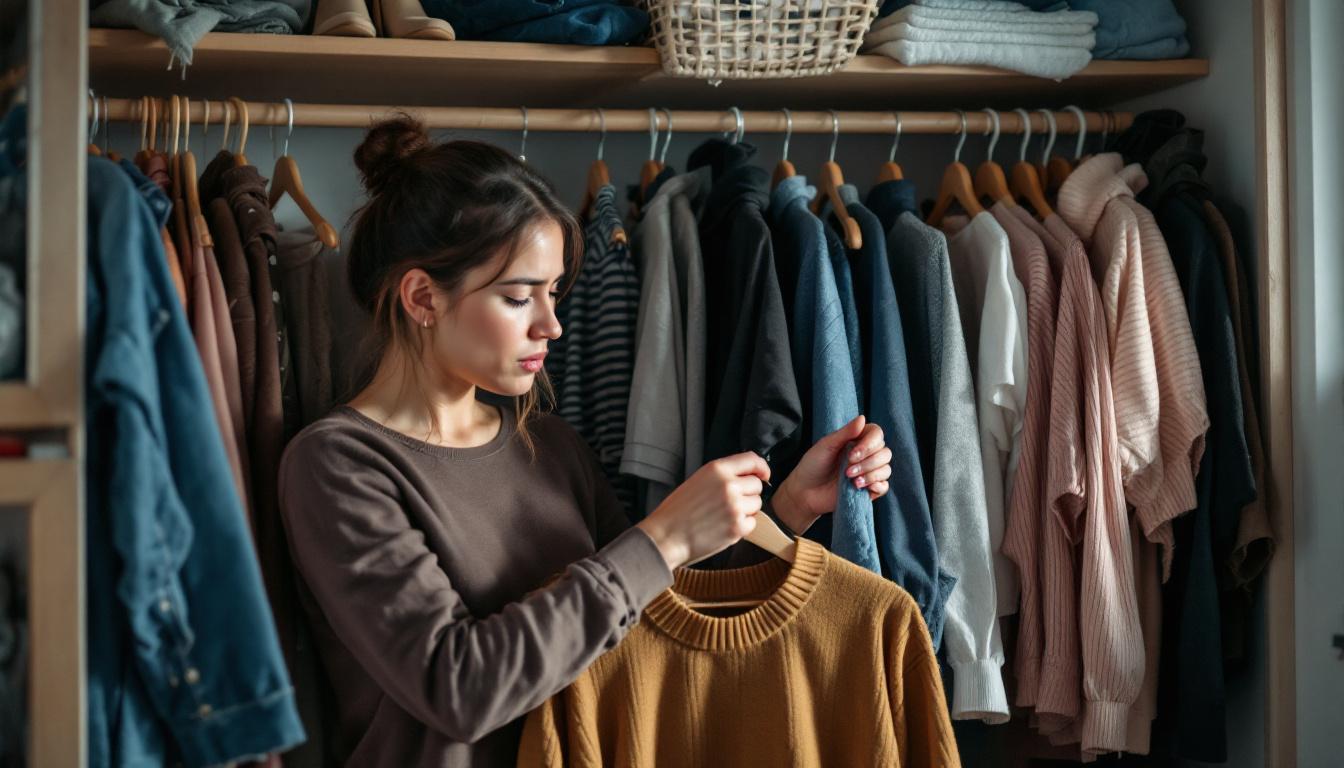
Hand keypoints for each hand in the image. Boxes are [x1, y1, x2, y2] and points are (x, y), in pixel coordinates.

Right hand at [635, 452, 770, 569]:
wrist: (666, 536)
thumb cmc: (677, 511)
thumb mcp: (698, 480)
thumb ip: (722, 476)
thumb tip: (748, 477)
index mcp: (717, 469)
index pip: (752, 460)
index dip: (761, 467)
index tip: (764, 475)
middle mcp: (729, 485)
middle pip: (757, 485)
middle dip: (749, 493)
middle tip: (730, 503)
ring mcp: (735, 506)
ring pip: (757, 504)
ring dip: (746, 510)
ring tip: (723, 516)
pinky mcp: (737, 527)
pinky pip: (752, 523)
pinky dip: (742, 526)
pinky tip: (724, 527)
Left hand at [773, 415, 890, 534]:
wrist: (804, 492)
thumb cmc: (813, 465)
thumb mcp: (826, 445)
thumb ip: (845, 432)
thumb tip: (862, 417)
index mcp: (856, 441)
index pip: (877, 434)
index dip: (870, 443)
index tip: (852, 454)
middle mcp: (865, 456)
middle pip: (885, 452)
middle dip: (868, 462)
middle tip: (847, 470)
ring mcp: (867, 473)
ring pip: (886, 469)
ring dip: (871, 474)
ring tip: (851, 480)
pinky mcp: (867, 490)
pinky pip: (884, 486)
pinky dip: (876, 486)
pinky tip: (859, 487)